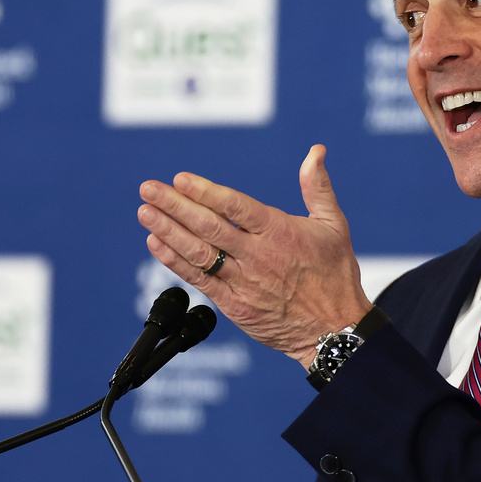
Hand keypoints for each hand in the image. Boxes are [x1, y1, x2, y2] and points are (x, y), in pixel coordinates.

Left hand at [137, 144, 372, 367]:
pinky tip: (156, 244)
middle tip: (148, 189)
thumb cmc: (335, 274)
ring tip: (145, 212)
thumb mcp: (334, 225)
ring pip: (198, 253)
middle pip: (208, 226)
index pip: (235, 206)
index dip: (205, 192)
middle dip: (174, 205)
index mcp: (280, 231)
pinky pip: (198, 280)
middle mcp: (258, 255)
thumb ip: (317, 186)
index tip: (180, 179)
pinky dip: (174, 261)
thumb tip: (315, 151)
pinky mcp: (234, 304)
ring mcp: (243, 281)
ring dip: (167, 231)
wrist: (334, 330)